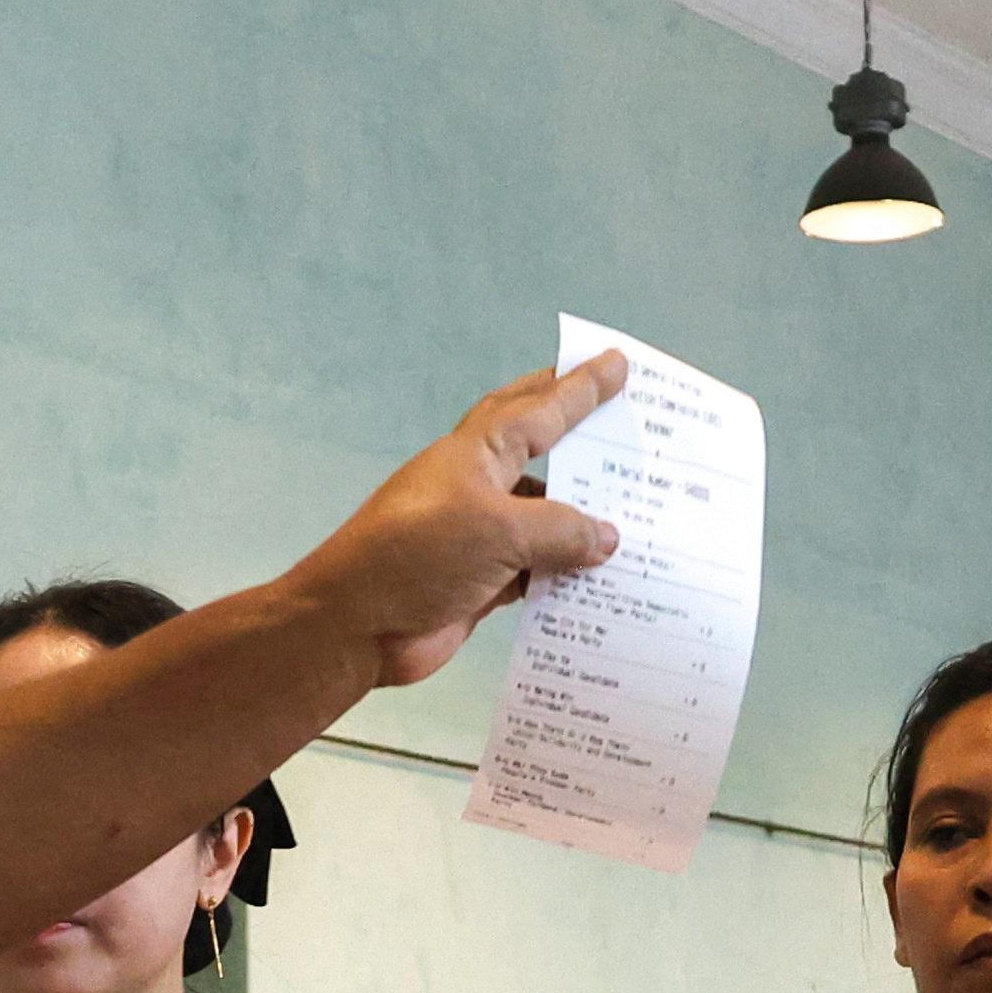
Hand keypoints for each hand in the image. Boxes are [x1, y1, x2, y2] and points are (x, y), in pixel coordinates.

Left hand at [276, 354, 628, 688]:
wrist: (355, 627)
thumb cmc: (417, 557)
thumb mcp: (498, 533)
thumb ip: (560, 532)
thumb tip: (606, 538)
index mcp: (478, 453)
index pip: (542, 410)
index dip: (582, 388)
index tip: (617, 365)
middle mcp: (479, 485)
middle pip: (538, 448)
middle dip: (577, 429)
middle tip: (620, 412)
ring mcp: (479, 535)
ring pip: (543, 516)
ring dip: (582, 517)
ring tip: (636, 512)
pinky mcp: (480, 582)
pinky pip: (536, 571)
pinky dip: (566, 573)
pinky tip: (601, 578)